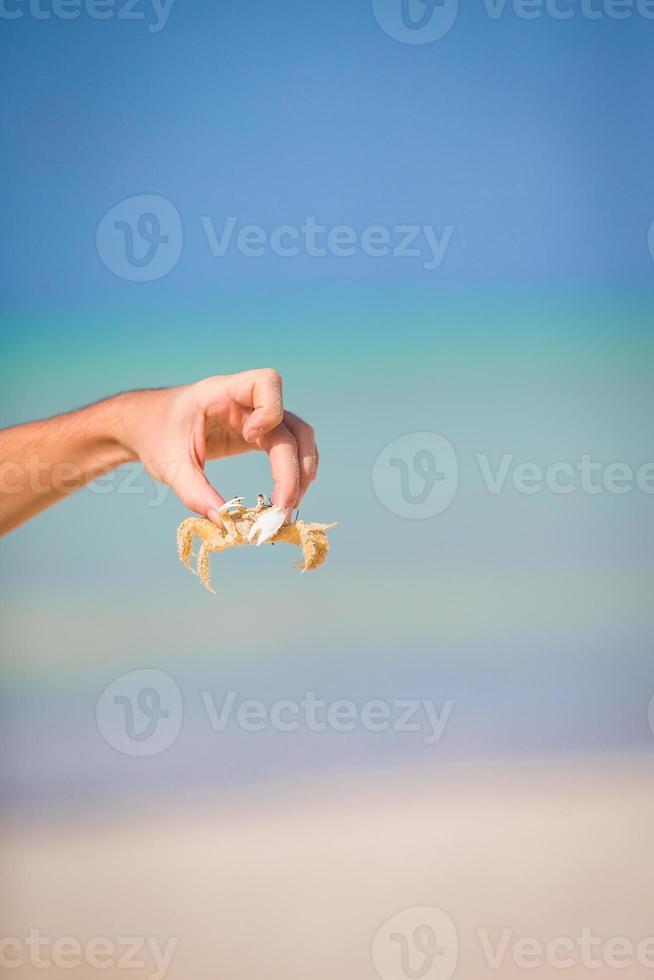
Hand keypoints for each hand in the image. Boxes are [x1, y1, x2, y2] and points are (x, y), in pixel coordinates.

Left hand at [122, 369, 318, 521]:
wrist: (147, 426)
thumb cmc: (156, 435)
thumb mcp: (169, 464)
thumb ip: (194, 492)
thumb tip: (225, 523)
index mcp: (222, 392)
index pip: (266, 383)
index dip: (269, 411)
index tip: (250, 439)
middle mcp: (246, 403)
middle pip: (291, 424)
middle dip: (294, 465)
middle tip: (283, 506)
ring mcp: (255, 419)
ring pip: (298, 437)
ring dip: (302, 471)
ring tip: (287, 508)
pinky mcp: (257, 437)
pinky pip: (288, 449)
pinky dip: (292, 473)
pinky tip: (284, 499)